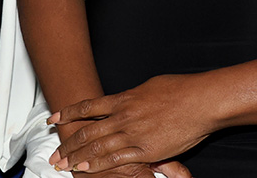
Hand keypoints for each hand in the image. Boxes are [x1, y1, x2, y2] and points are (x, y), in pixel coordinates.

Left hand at [47, 75, 214, 173]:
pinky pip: (115, 160)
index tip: (55, 119)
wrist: (201, 101)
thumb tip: (126, 99)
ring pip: (96, 148)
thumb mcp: (150, 87)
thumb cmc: (182, 90)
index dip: (68, 113)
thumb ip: (133, 96)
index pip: (88, 107)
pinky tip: (85, 169)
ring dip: (77, 158)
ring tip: (63, 165)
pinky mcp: (144, 150)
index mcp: (124, 99)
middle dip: (68, 144)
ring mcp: (132, 134)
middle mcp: (123, 116)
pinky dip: (97, 165)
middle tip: (55, 153)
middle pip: (87, 132)